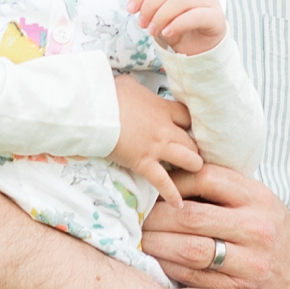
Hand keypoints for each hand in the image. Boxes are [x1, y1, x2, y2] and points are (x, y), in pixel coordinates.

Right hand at [111, 74, 199, 205]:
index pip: (187, 115)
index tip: (189, 129)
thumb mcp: (127, 85)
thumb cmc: (107, 94)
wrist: (94, 109)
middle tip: (195, 153)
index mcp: (162, 107)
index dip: (191, 123)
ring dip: (193, 165)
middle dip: (195, 147)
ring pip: (188, 159)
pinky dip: (171, 194)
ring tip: (194, 171)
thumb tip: (131, 89)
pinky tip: (179, 204)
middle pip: (192, 140)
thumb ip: (136, 91)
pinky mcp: (143, 162)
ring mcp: (156, 147)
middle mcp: (165, 128)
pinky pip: (162, 181)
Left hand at [130, 0, 227, 56]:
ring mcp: (210, 0)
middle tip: (142, 24)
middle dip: (151, 5)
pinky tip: (167, 33)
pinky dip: (178, 24)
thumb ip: (146, 3)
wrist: (201, 53)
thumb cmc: (181, 32)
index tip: (130, 9)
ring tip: (152, 31)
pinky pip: (196, 15)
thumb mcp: (158, 18)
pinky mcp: (216, 16)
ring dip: (162, 15)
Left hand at [142, 163, 289, 288]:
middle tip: (134, 215)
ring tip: (138, 238)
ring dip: (155, 244)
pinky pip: (192, 278)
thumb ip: (224, 190)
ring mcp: (249, 264)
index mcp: (259, 199)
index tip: (156, 186)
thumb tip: (170, 178)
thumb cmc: (273, 237)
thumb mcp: (261, 203)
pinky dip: (167, 268)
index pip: (207, 178)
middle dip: (154, 216)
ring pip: (189, 251)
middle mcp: (257, 230)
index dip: (174, 181)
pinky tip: (154, 260)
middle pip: (191, 217)